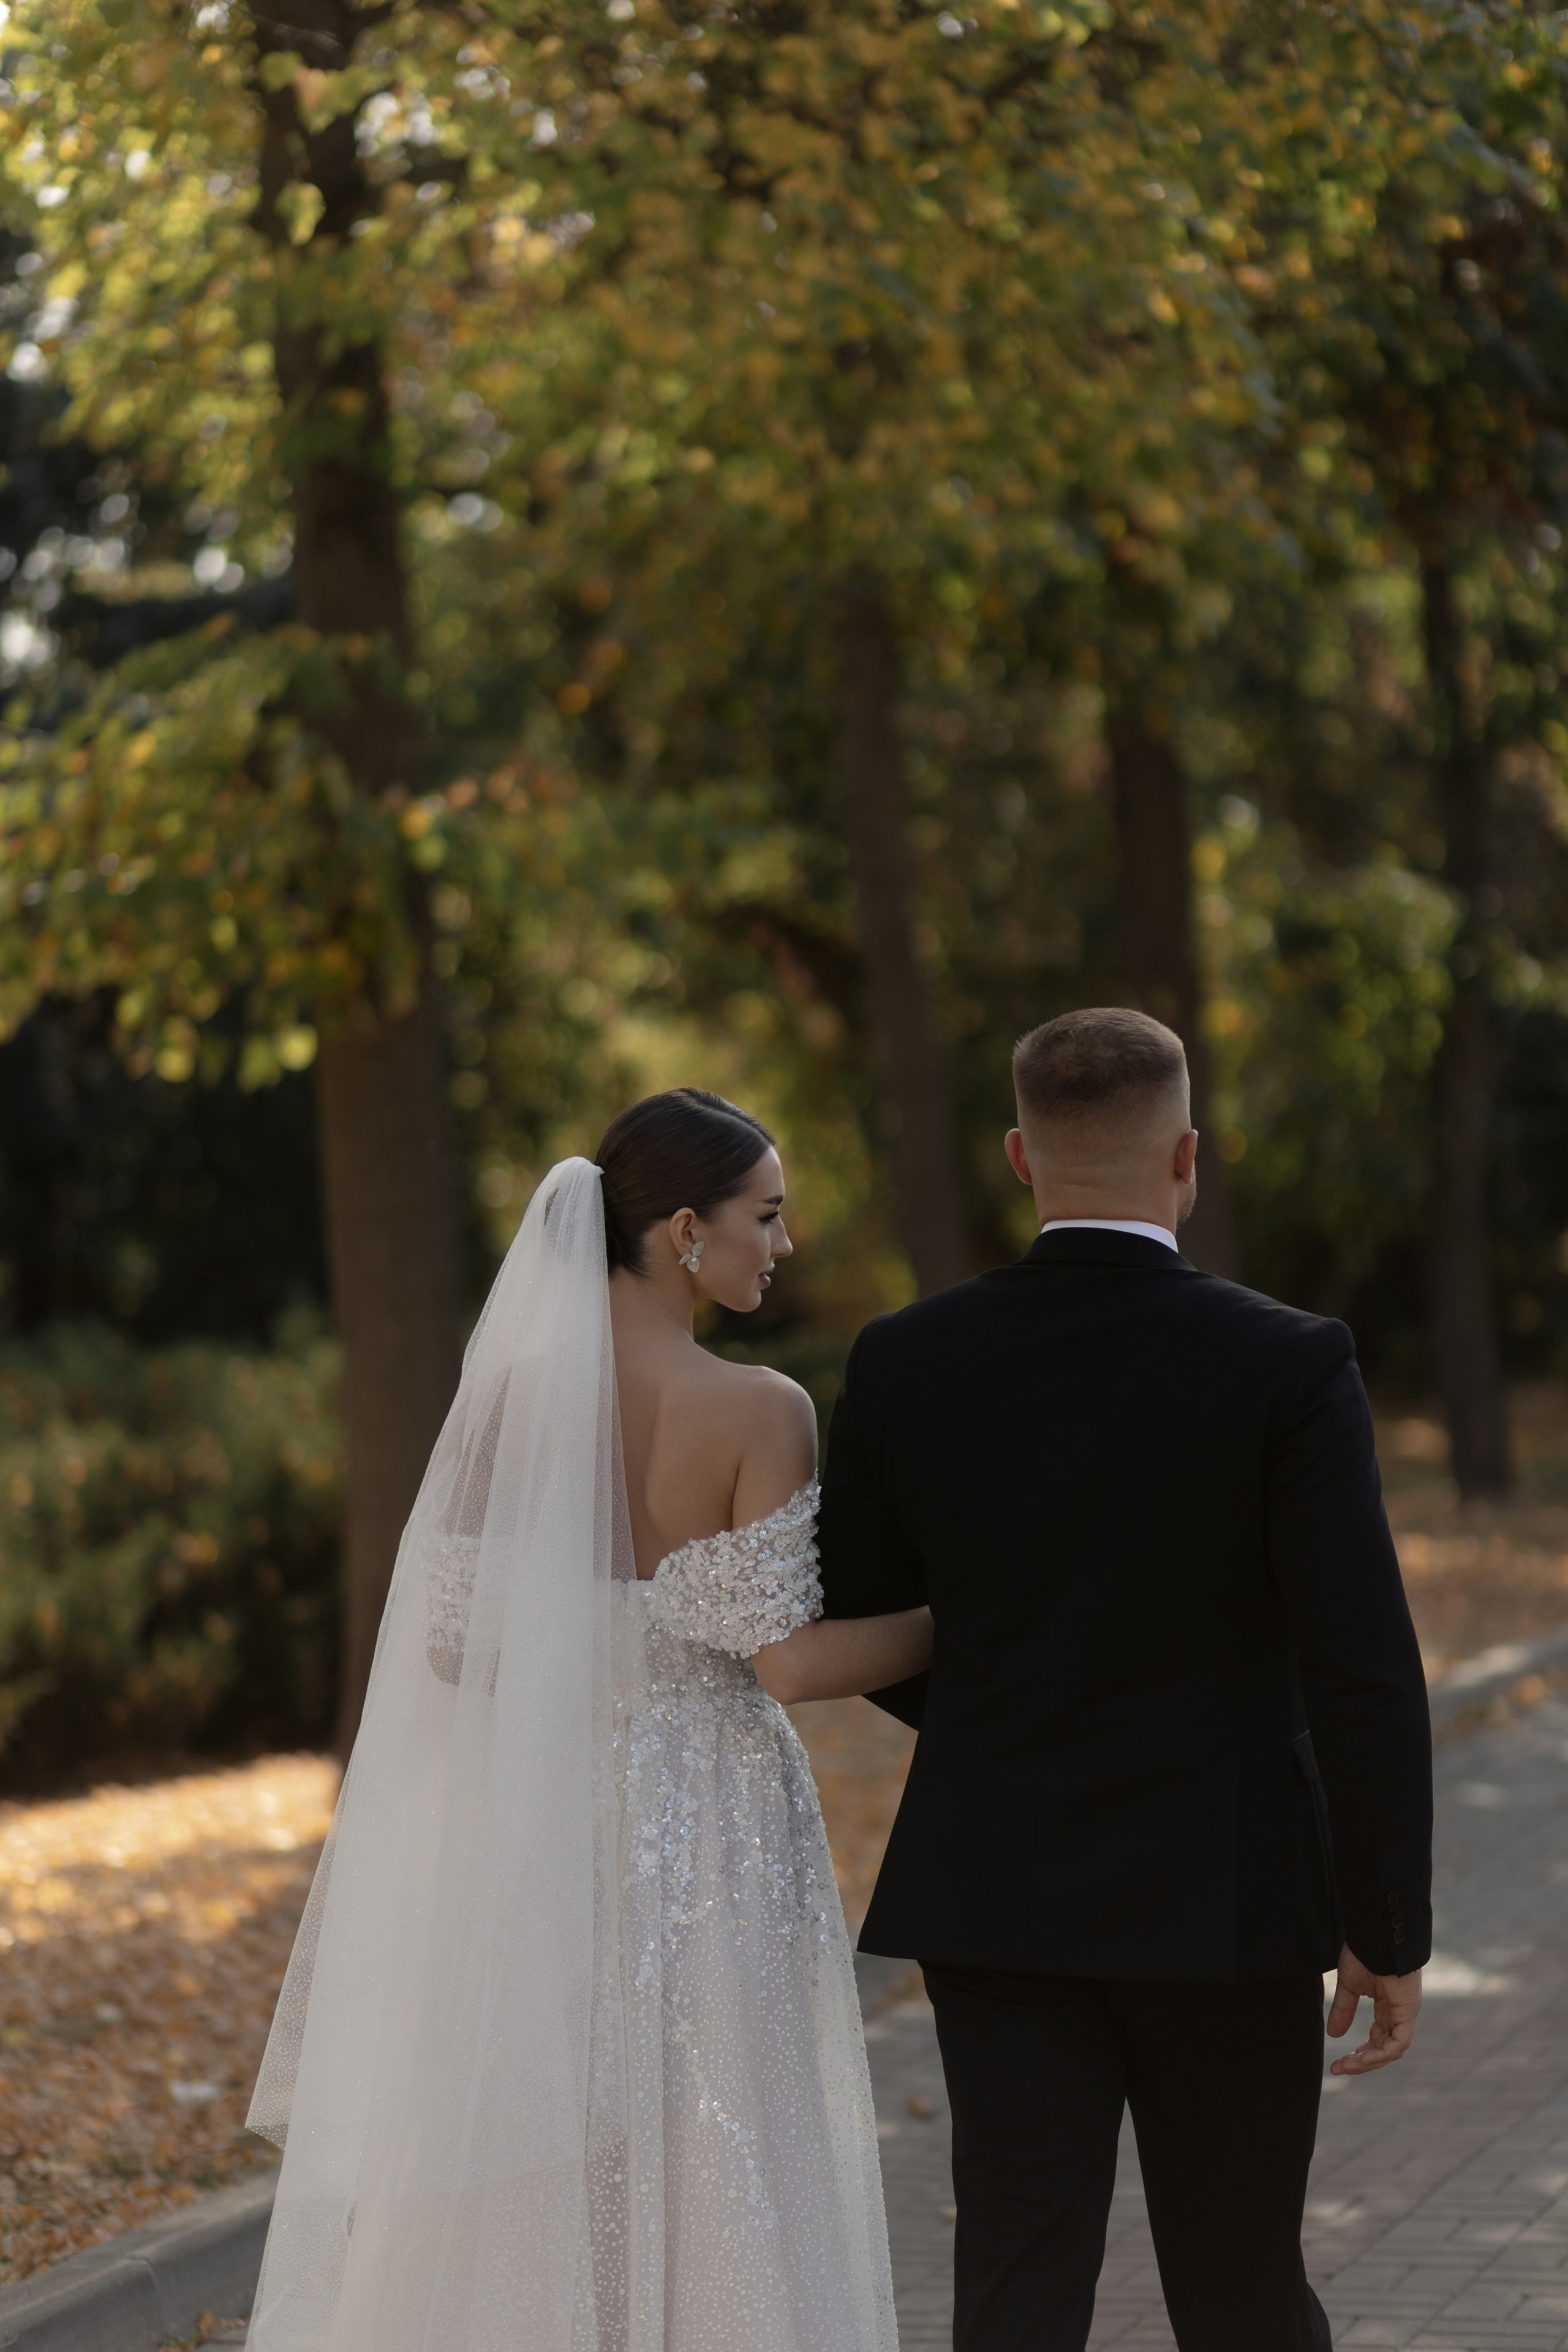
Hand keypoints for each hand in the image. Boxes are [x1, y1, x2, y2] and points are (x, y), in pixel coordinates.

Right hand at [1326, 1943, 1422, 2074]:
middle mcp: (1398, 2014)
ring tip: (1348, 2065)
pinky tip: (1362, 2057)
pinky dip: (1381, 2053)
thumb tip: (1333, 2034)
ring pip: (1391, 2050)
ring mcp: (1405, 2014)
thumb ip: (1344, 2009)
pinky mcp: (1408, 2012)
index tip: (1339, 2063)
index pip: (1377, 2040)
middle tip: (1339, 2069)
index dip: (1359, 2053)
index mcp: (1387, 2007)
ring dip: (1369, 2061)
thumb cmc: (1365, 1953)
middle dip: (1361, 2062)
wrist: (1377, 1935)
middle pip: (1384, 2049)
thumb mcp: (1349, 1986)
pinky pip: (1398, 2043)